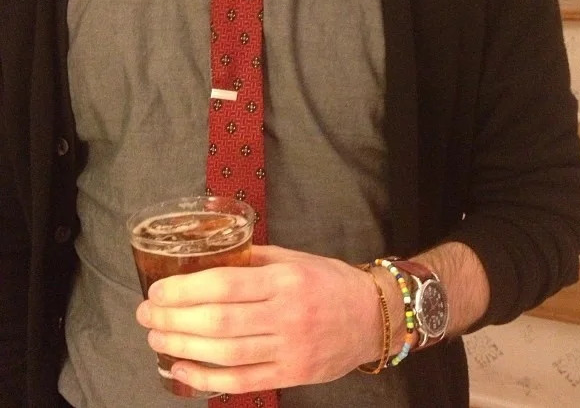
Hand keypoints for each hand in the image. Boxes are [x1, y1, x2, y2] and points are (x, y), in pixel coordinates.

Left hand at [135, 245, 388, 393]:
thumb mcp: (295, 258)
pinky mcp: (291, 375)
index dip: (185, 289)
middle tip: (146, 315)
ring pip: (226, 354)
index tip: (158, 289)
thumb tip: (211, 259)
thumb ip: (255, 259)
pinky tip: (181, 370)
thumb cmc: (330, 281)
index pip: (226, 284)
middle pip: (219, 322)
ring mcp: (289, 350)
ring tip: (156, 339)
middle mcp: (287, 315)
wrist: (371, 317)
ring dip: (183, 348)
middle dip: (174, 319)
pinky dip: (206, 379)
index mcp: (286, 280)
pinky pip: (242, 381)